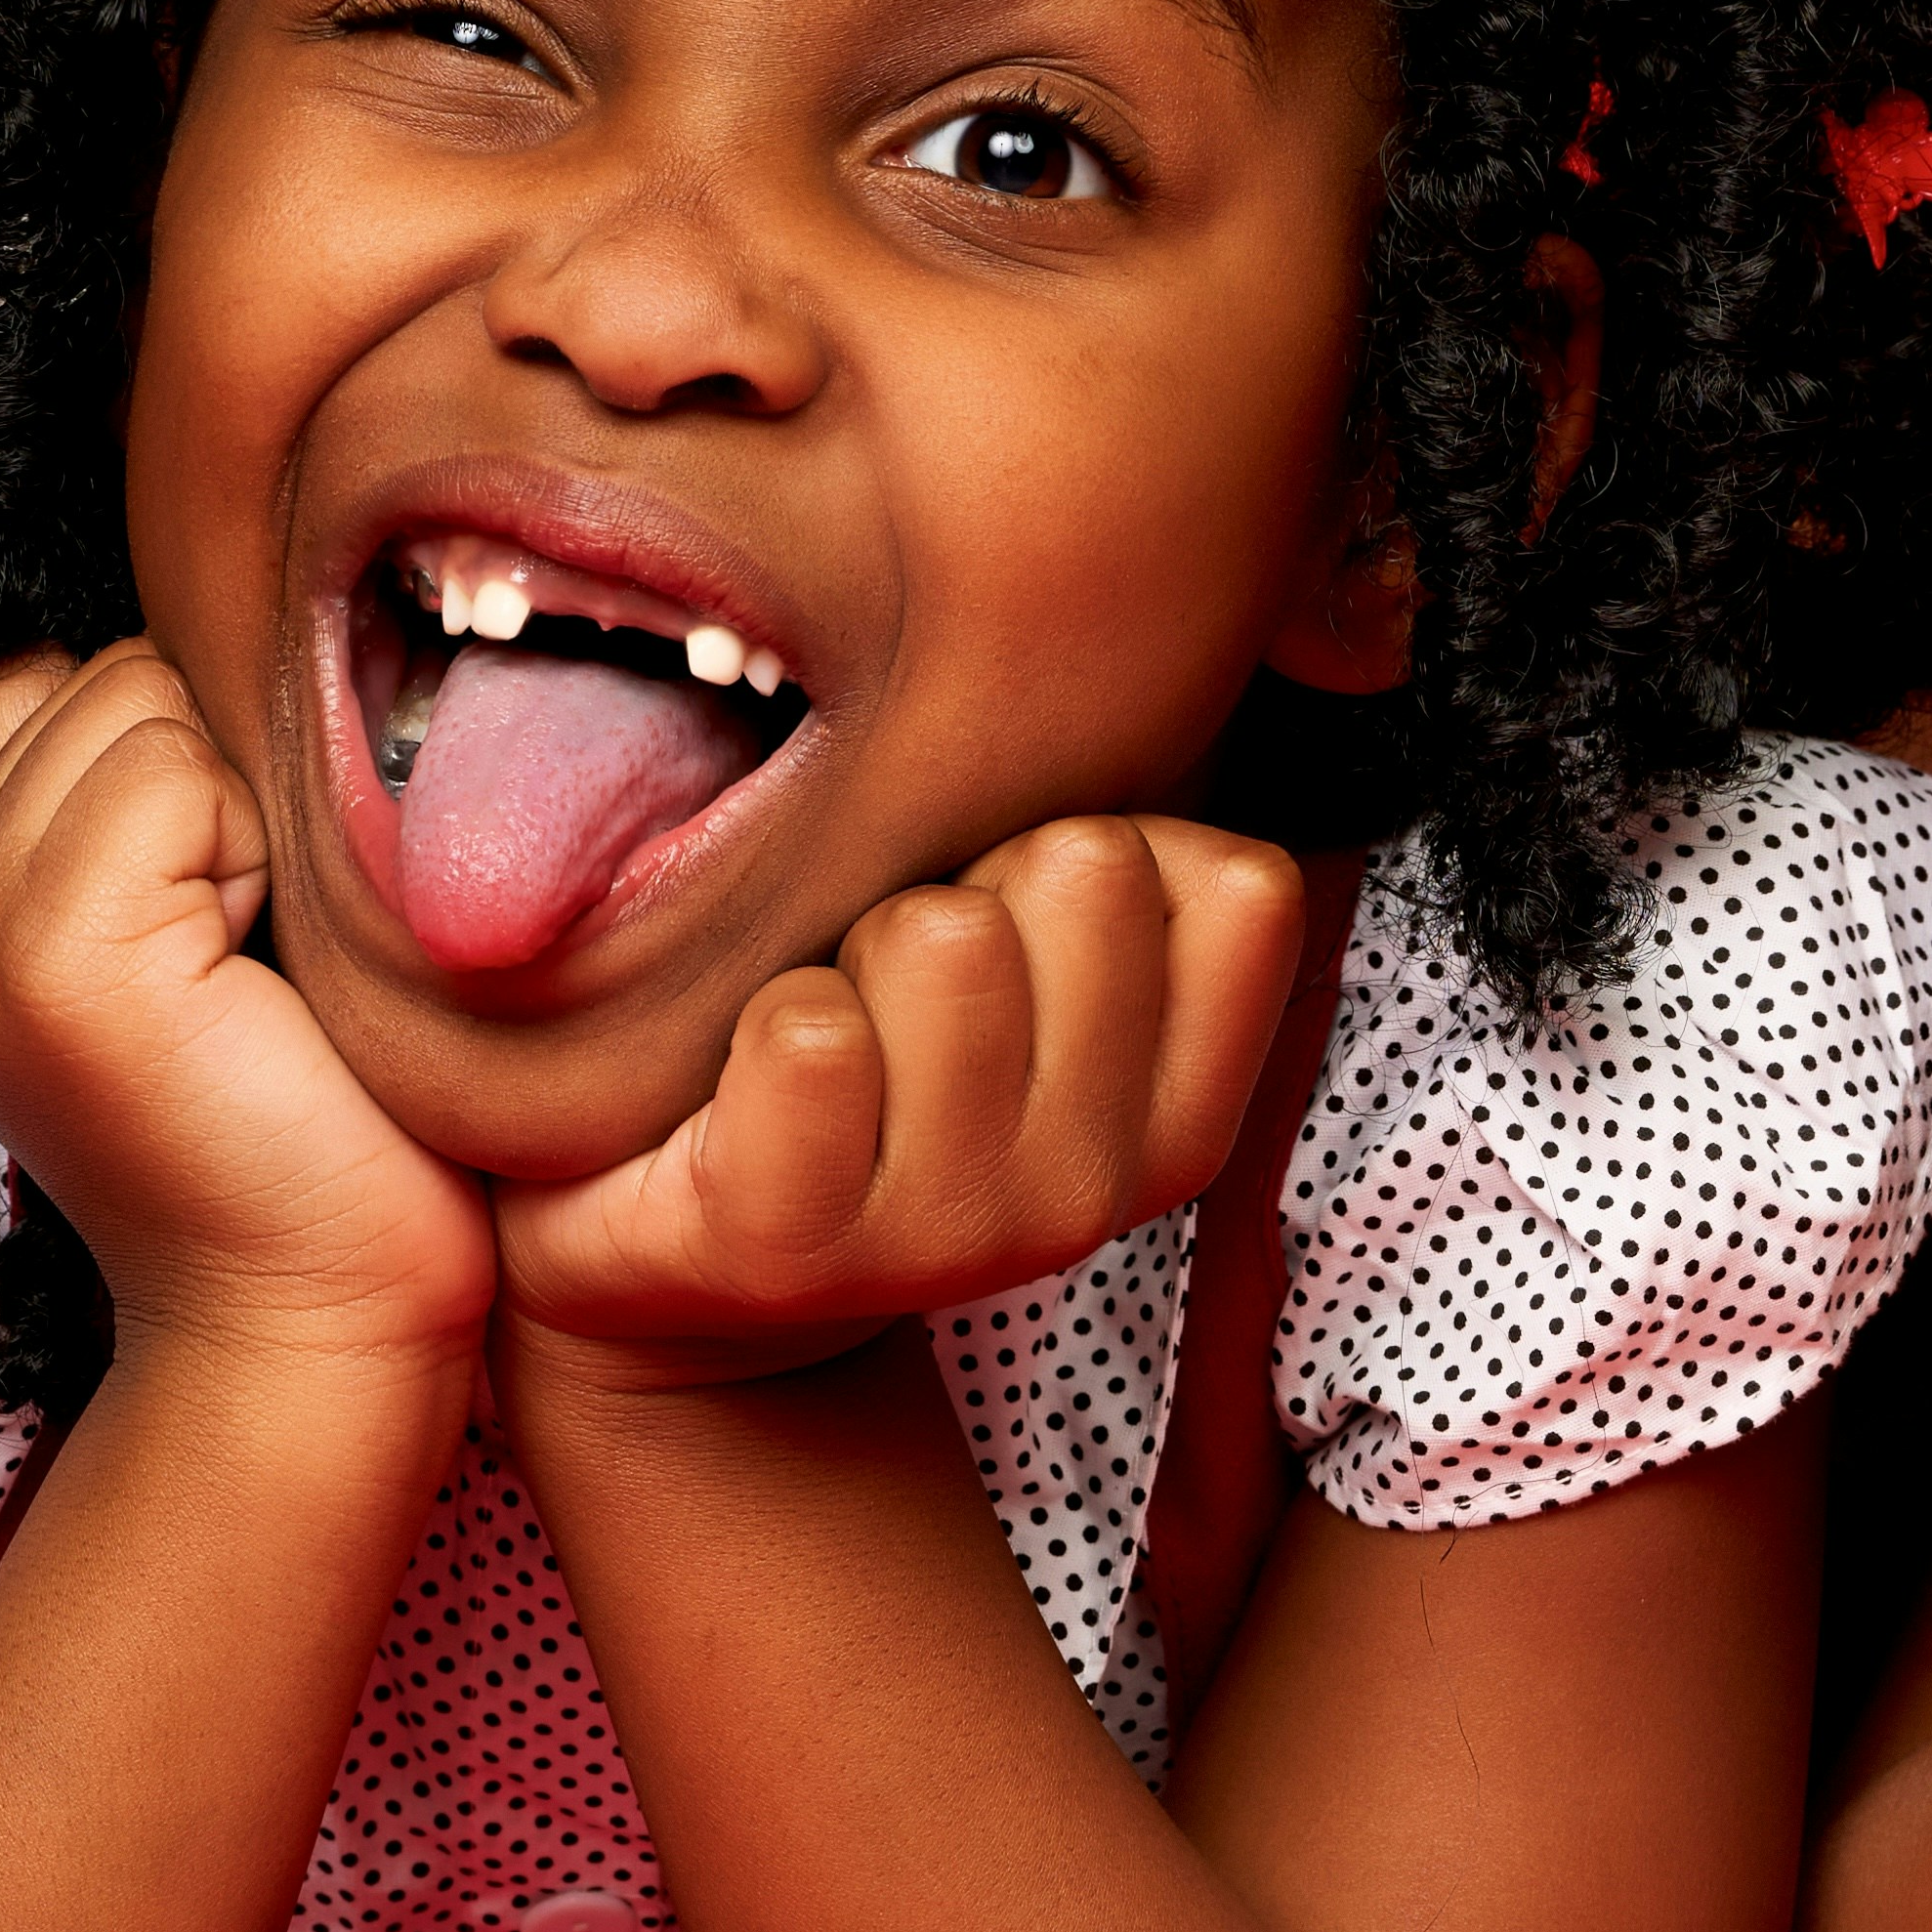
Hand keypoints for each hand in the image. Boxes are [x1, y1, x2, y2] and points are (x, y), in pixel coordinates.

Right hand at [0, 644, 497, 1381]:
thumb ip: (138, 786)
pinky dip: (255, 853)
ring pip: (143, 702)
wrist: (315, 1314)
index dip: (177, 763)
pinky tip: (255, 984)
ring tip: (246, 969)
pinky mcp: (49, 952)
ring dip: (240, 812)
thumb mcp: (188, 919)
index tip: (215, 922)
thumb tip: (202, 609)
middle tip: (241, 957)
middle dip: (213, 778)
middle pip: (104, 671)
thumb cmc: (300, 1118)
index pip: (52, 676)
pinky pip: (179, 768)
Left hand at [489, 812, 1311, 1403]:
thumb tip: (1199, 652)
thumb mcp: (1045, 992)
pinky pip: (811, 1033)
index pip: (1245, 885)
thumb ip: (1134, 876)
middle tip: (897, 982)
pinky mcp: (792, 1245)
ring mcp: (952, 1233)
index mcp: (1179, 1125)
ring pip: (947, 936)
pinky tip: (740, 1080)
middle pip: (1088, 868)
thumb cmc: (881, 1074)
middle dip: (971, 875)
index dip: (1118, 847)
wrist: (686, 1279)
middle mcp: (1092, 1193)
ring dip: (853, 942)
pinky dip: (757, 1015)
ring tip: (823, 1025)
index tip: (1028, 927)